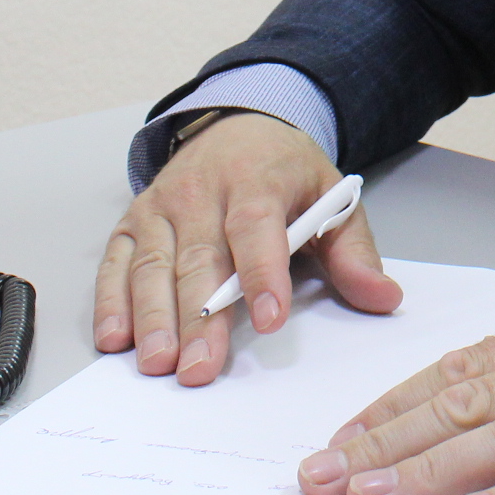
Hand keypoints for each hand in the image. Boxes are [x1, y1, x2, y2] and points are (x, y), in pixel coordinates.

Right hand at [94, 111, 401, 382]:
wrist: (238, 125)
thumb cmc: (285, 173)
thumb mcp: (332, 196)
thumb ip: (353, 252)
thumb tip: (384, 297)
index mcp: (257, 178)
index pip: (256, 226)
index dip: (262, 273)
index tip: (269, 320)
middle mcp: (201, 190)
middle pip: (199, 258)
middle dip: (198, 318)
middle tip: (200, 370)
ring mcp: (161, 206)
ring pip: (153, 265)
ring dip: (153, 318)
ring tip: (158, 364)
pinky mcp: (133, 223)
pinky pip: (116, 263)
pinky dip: (111, 302)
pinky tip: (115, 340)